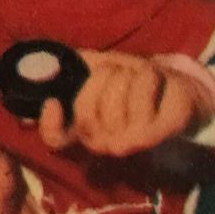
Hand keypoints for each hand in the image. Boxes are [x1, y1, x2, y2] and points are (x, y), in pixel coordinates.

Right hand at [38, 50, 214, 157]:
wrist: (176, 89)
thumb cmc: (131, 81)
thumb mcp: (96, 69)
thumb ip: (66, 71)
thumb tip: (38, 71)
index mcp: (84, 130)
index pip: (56, 140)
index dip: (49, 124)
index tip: (54, 102)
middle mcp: (102, 143)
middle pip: (86, 110)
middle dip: (101, 77)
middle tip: (117, 73)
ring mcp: (128, 143)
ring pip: (113, 98)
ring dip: (126, 74)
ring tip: (138, 77)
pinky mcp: (152, 135)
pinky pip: (140, 95)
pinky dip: (147, 76)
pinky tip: (153, 80)